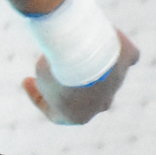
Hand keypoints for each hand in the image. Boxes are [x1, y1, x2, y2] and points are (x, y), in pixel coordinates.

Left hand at [23, 33, 138, 125]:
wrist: (81, 51)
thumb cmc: (56, 66)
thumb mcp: (43, 71)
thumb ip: (51, 73)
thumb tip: (61, 63)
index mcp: (77, 117)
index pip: (54, 111)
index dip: (38, 96)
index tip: (26, 79)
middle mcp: (101, 105)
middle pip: (84, 95)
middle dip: (70, 83)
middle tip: (56, 65)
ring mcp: (118, 82)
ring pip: (104, 72)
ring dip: (89, 61)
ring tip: (73, 43)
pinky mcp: (128, 58)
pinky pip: (122, 54)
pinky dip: (114, 47)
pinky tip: (106, 37)